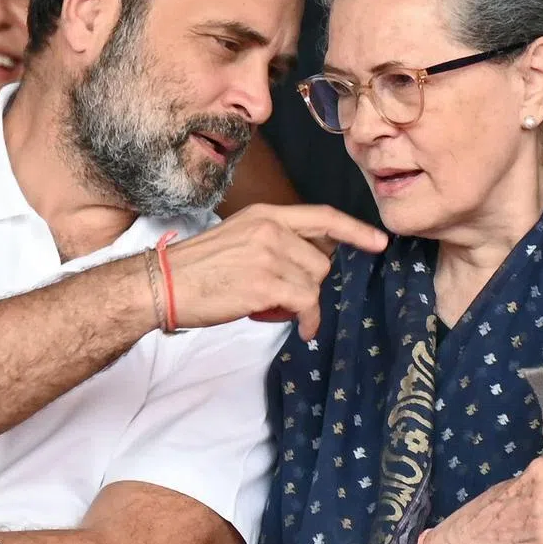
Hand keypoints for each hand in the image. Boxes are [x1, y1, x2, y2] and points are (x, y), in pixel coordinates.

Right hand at [165, 204, 387, 338]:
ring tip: (276, 310)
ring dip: (304, 303)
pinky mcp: (266, 284)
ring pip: (315, 284)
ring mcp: (269, 255)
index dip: (355, 230)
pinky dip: (308, 321)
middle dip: (309, 283)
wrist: (164, 284)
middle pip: (321, 261)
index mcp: (265, 214)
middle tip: (281, 296)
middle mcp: (271, 229)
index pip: (322, 216)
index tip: (379, 242)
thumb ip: (274, 240)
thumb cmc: (197, 268)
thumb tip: (311, 259)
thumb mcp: (239, 237)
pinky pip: (307, 305)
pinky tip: (300, 329)